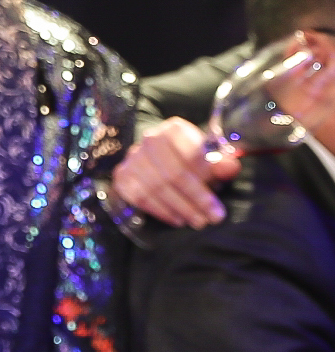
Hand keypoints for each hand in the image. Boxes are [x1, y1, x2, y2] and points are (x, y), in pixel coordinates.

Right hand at [112, 117, 235, 228]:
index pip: (189, 153)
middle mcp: (150, 139)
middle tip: (212, 217)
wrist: (162, 161)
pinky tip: (177, 219)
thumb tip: (228, 167)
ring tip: (198, 221)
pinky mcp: (122, 175)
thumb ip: (222, 163)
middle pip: (172, 173)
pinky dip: (160, 211)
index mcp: (175, 130)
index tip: (218, 193)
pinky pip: (139, 197)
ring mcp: (133, 158)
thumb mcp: (212, 160)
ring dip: (179, 208)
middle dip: (194, 198)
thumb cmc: (193, 161)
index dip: (204, 176)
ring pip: (156, 187)